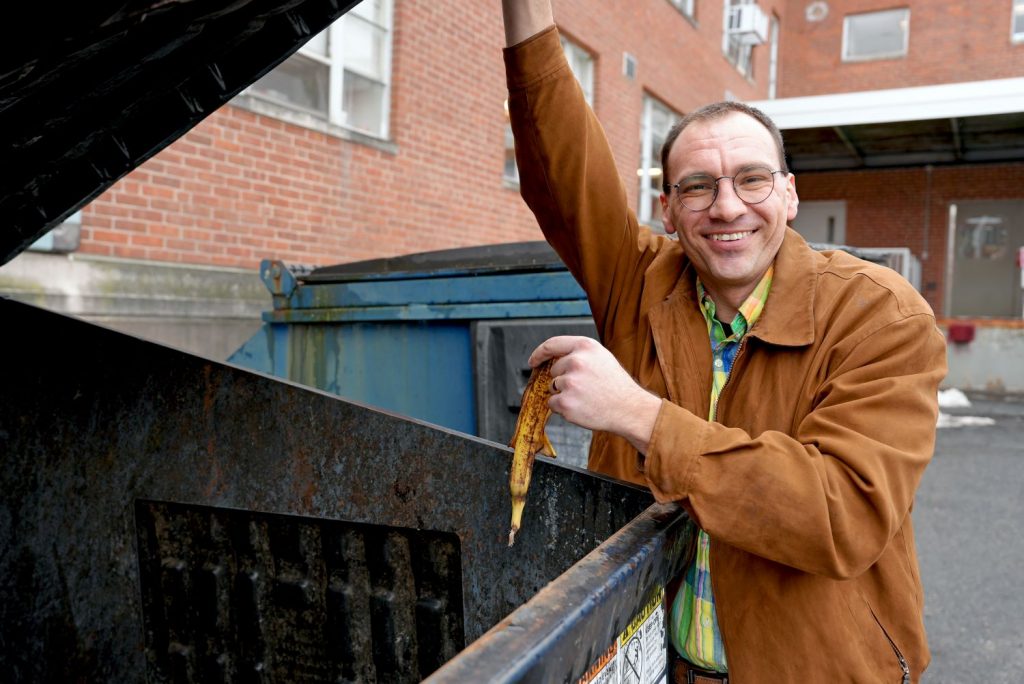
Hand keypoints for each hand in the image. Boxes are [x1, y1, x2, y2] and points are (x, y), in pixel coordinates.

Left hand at [529, 336, 661, 452]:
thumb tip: (554, 360)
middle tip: (585, 388)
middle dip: (563, 381)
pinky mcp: (565, 402)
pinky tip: (582, 408)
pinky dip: (563, 408)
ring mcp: (570, 382)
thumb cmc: (615, 385)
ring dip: (564, 395)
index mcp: (585, 346)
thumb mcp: (601, 358)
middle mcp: (576, 361)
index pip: (551, 345)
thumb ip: (579, 354)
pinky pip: (553, 404)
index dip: (539, 353)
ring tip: (586, 398)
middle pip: (553, 371)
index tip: (533, 361)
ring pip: (553, 388)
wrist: (629, 409)